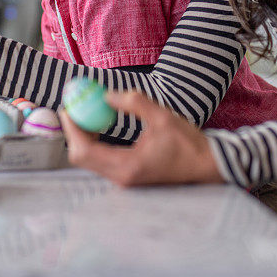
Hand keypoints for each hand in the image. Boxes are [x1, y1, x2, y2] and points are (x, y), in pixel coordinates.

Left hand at [59, 91, 222, 185]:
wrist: (207, 166)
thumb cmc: (188, 144)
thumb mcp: (162, 117)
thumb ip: (134, 103)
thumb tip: (106, 96)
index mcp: (128, 166)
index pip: (85, 151)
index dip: (72, 128)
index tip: (68, 107)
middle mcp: (122, 178)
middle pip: (81, 158)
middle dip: (74, 132)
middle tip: (74, 108)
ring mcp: (124, 180)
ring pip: (89, 161)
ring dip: (83, 137)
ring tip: (87, 113)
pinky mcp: (128, 177)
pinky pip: (101, 161)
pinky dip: (94, 144)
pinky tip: (100, 126)